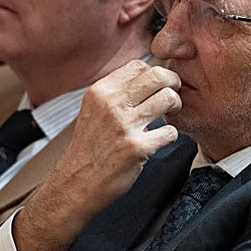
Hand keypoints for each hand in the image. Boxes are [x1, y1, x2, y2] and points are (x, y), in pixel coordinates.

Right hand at [14, 61, 181, 250]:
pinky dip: (170, 136)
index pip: (138, 66)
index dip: (155, 73)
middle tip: (173, 95)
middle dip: (172, 83)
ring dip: (175, 107)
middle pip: (157, 76)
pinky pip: (170, 132)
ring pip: (168, 99)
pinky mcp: (137, 148)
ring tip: (168, 117)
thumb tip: (145, 75)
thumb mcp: (92, 111)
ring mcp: (124, 126)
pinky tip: (159, 141)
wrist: (74, 185)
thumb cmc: (88, 149)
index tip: (159, 85)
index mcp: (100, 92)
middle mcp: (111, 105)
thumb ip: (115, 93)